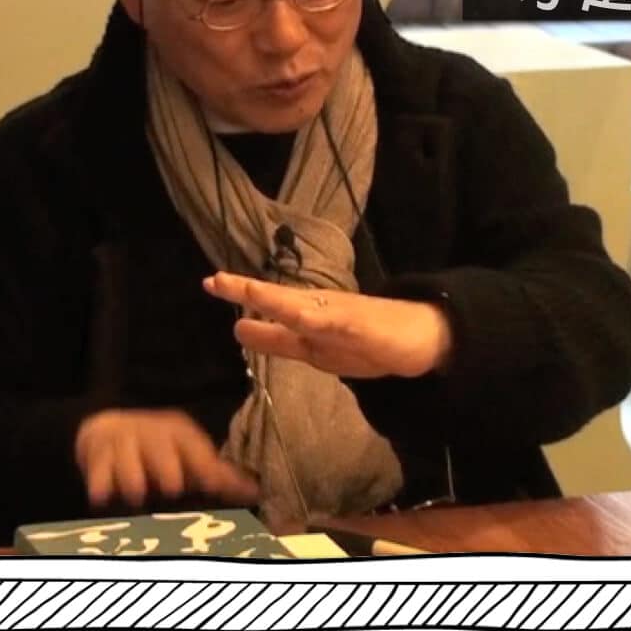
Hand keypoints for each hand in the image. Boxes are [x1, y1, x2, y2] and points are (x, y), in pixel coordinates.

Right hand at [73, 408, 259, 509]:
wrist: (110, 429)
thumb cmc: (160, 451)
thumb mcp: (189, 455)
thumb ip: (219, 477)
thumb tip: (256, 492)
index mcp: (179, 433)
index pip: (194, 448)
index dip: (205, 466)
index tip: (215, 485)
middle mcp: (151, 434)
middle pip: (159, 447)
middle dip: (166, 465)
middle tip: (174, 486)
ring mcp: (123, 443)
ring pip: (127, 458)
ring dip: (132, 475)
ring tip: (138, 493)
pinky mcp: (97, 455)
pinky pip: (97, 469)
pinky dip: (99, 483)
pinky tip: (102, 497)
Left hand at [203, 272, 453, 379]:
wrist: (421, 336)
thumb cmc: (368, 340)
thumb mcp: (315, 349)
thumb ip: (278, 340)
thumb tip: (239, 330)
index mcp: (306, 317)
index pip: (269, 305)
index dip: (240, 295)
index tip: (210, 282)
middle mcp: (319, 310)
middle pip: (279, 299)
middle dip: (248, 291)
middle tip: (214, 281)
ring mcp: (341, 316)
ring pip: (303, 307)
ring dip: (275, 299)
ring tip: (248, 290)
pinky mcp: (363, 326)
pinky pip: (339, 323)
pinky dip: (320, 319)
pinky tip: (303, 316)